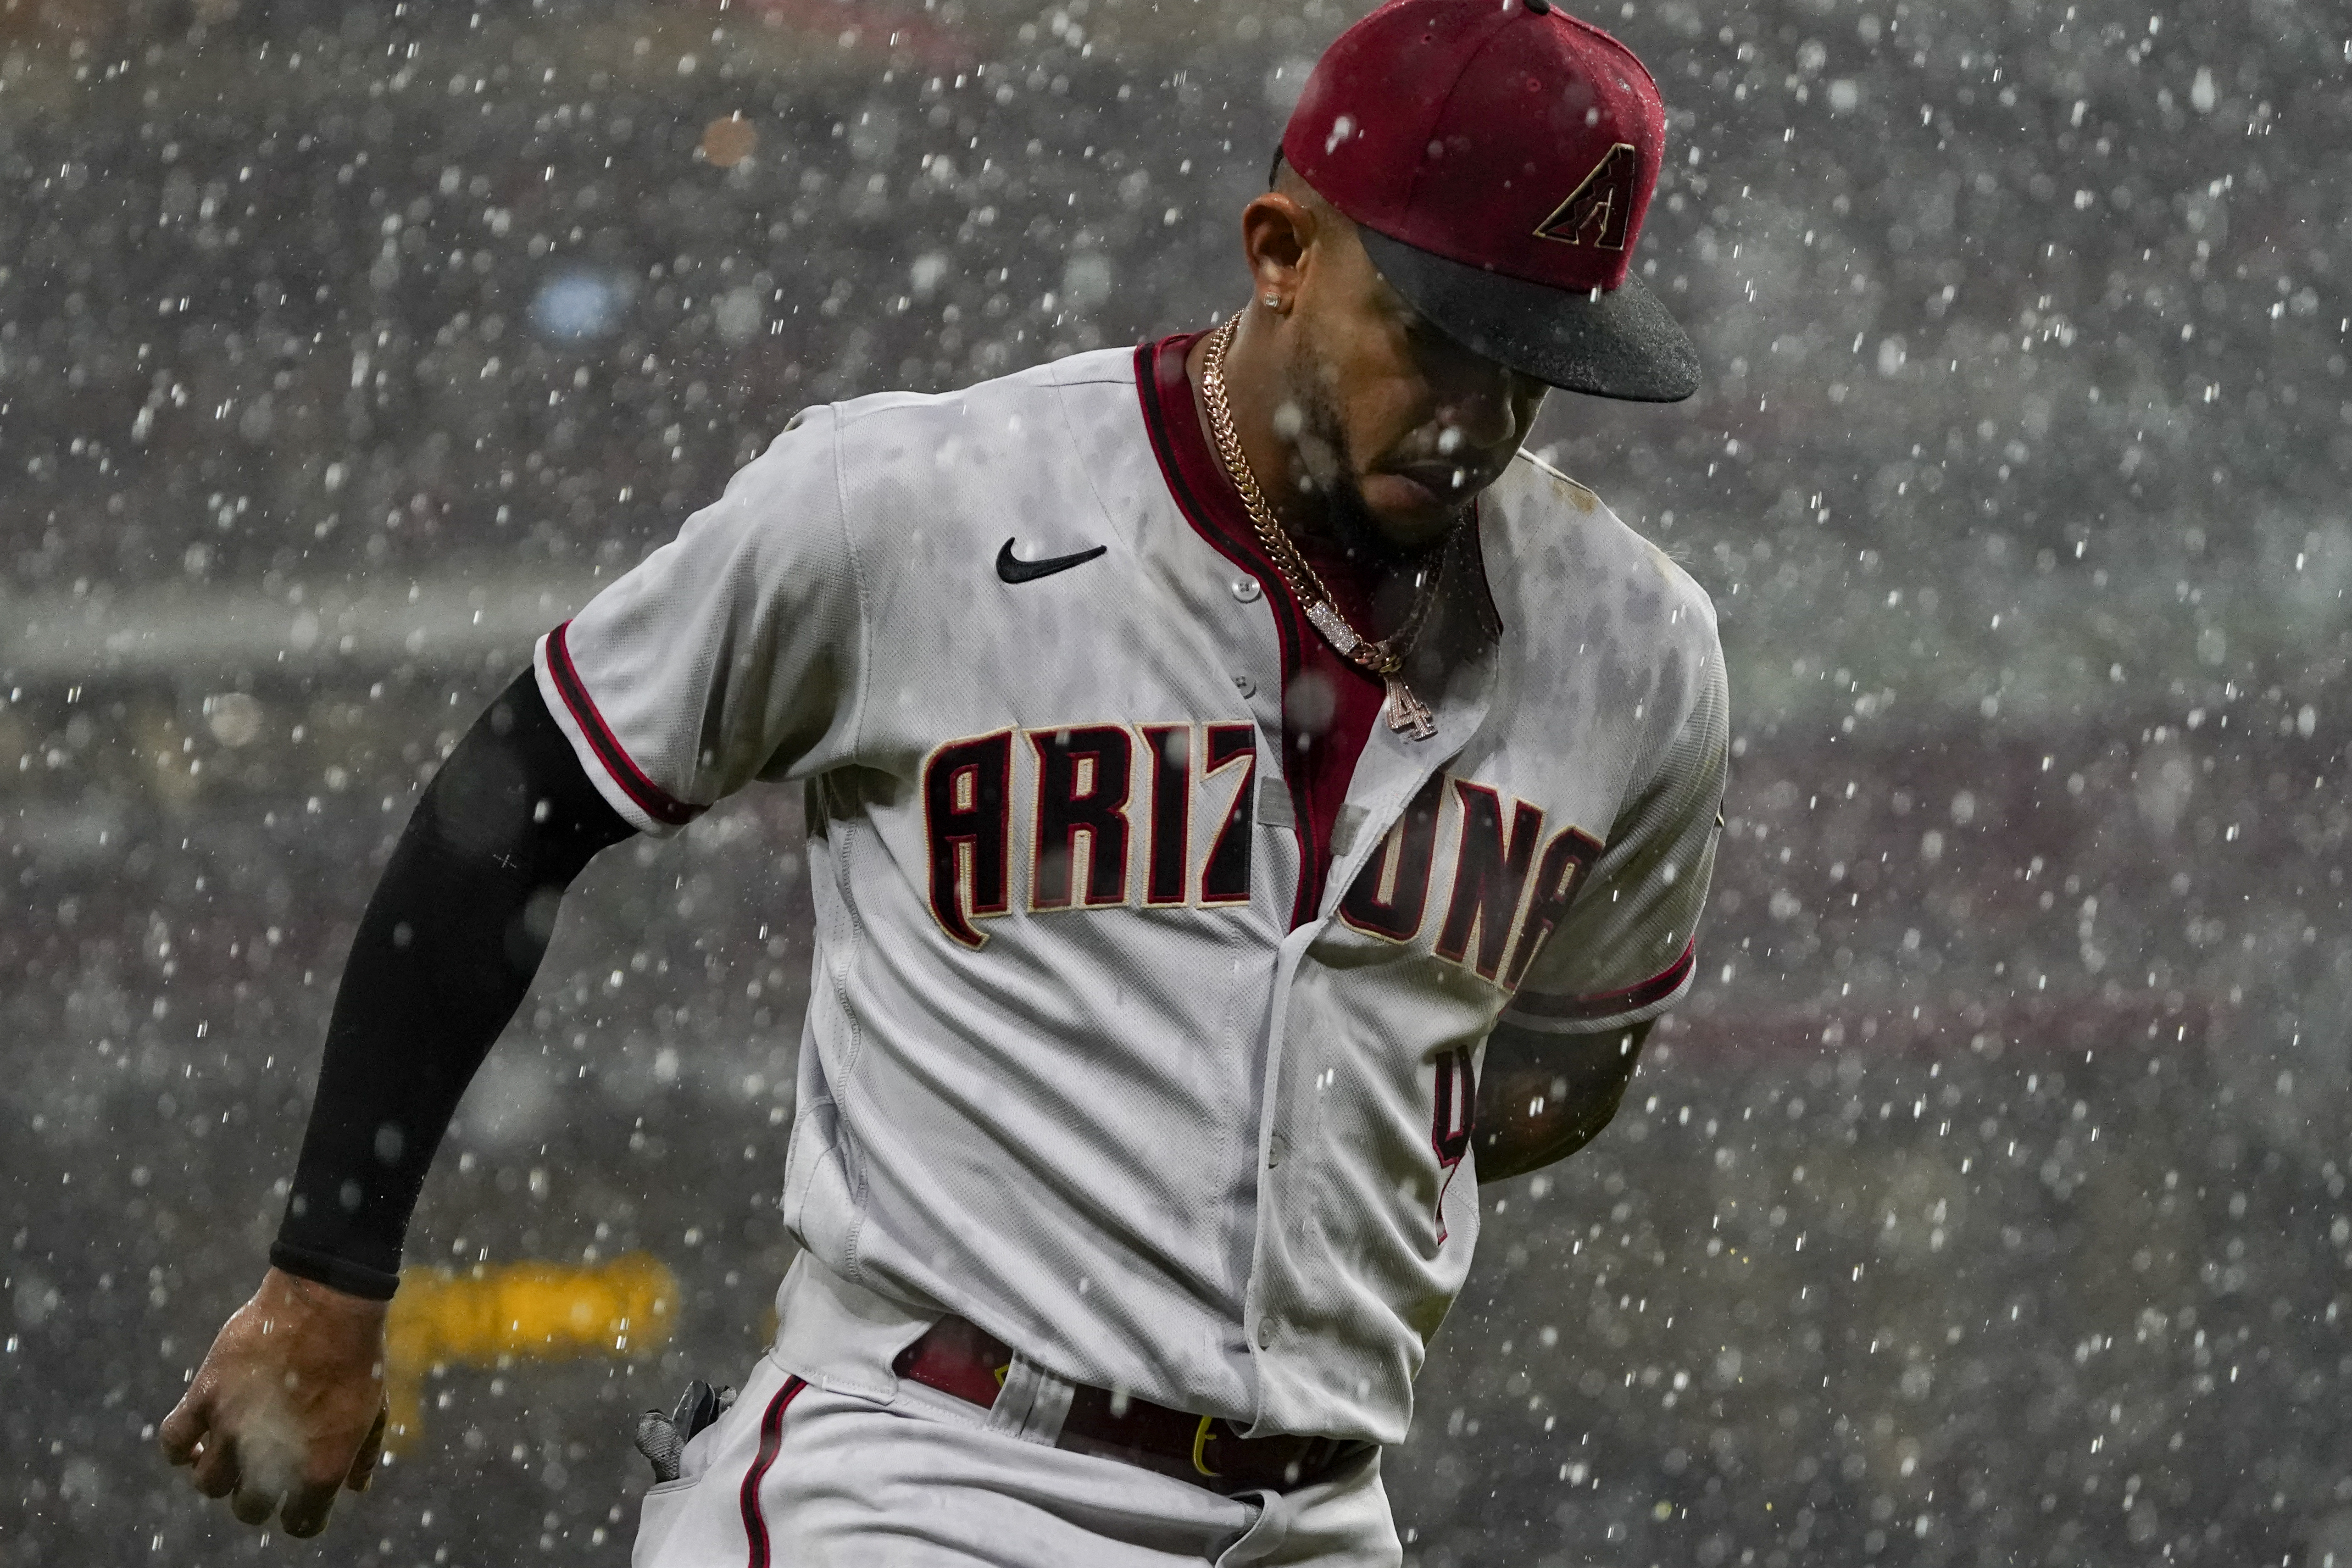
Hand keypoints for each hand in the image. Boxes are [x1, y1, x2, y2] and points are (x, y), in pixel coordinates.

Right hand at [158, 1267, 391, 1536]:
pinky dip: (179, 1448)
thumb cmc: (357, 1356)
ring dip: (218, 1475)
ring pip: (207, 1483)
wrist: (329, 1301)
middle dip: (255, 1498)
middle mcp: (271, 1457)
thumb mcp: (376, 1409)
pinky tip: (195, 1440)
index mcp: (321, 1467)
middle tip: (261, 1472)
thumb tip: (355, 1488)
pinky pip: (173, 1441)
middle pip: (248, 1508)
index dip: (301, 1516)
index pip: (301, 1524)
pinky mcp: (206, 1395)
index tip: (300, 1501)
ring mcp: (233, 1426)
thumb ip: (364, 1454)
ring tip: (229, 1452)